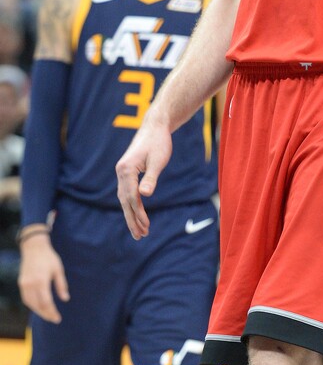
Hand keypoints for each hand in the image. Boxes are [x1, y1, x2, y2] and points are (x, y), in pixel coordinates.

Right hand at [18, 234, 68, 323]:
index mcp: (41, 281)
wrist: (34, 247)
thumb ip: (61, 285)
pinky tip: (39, 307)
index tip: (57, 318)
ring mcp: (24, 284)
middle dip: (46, 314)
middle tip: (54, 319)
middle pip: (37, 305)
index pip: (46, 302)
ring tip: (47, 315)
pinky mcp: (21, 283)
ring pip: (30, 304)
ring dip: (38, 311)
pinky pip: (26, 299)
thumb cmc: (49, 257)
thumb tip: (65, 299)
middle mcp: (31, 284)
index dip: (52, 312)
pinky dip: (32, 305)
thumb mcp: (58, 270)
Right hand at [116, 121, 172, 238]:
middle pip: (125, 201)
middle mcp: (121, 172)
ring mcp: (122, 172)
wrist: (155, 127)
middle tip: (140, 237)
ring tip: (140, 231)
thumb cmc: (159, 142)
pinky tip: (136, 214)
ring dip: (131, 215)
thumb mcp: (158, 161)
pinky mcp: (127, 172)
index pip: (131, 197)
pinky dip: (131, 205)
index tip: (146, 227)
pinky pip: (127, 192)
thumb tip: (145, 195)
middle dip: (132, 220)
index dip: (138, 214)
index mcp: (126, 170)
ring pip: (124, 198)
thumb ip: (151, 178)